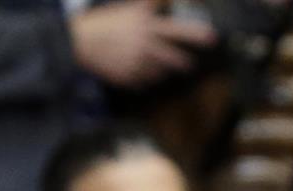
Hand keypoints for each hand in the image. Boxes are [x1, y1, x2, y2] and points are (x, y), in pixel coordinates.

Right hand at [71, 1, 215, 87]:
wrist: (79, 42)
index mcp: (145, 25)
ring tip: (147, 60)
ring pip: (162, 72)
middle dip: (184, 62)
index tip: (213, 37)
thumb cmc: (103, 24)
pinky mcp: (131, 78)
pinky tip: (133, 66)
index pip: (177, 29)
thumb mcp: (126, 11)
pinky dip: (144, 76)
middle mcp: (145, 45)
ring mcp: (139, 63)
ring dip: (161, 68)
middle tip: (188, 63)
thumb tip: (161, 3)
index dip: (197, 33)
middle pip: (176, 59)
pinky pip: (146, 81)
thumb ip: (147, 9)